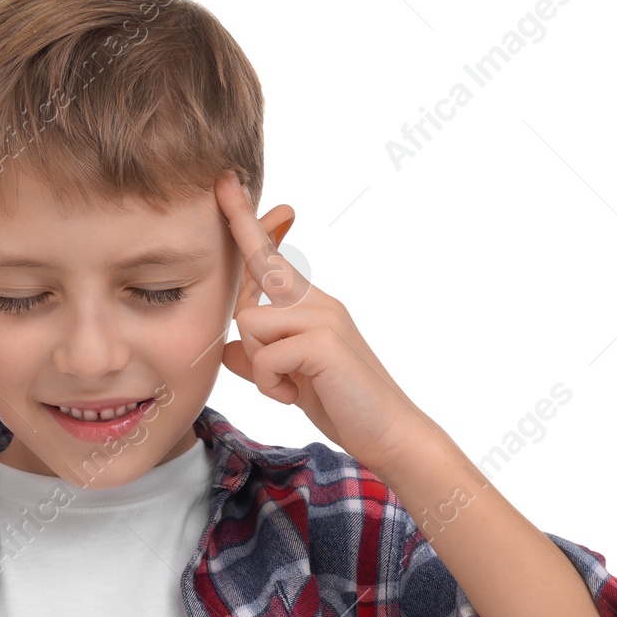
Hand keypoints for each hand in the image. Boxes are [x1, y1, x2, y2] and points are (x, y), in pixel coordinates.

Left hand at [214, 172, 434, 474]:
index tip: (227, 182)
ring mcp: (322, 316)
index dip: (247, 222)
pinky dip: (270, 384)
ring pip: (249, 323)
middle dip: (247, 282)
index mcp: (310, 306)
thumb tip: (229, 350)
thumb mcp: (292, 381)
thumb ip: (260, 361)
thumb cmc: (343, 405)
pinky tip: (295, 395)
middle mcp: (317, 302)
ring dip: (260, 366)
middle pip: (256, 278)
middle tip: (244, 243)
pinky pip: (262, 355)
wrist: (388, 434)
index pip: (270, 258)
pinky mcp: (322, 340)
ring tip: (291, 387)